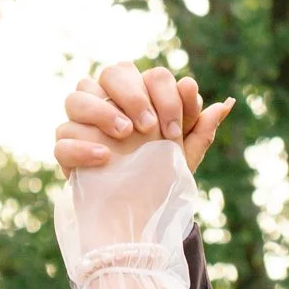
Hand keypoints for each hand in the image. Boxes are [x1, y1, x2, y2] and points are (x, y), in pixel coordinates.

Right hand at [54, 63, 231, 180]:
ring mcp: (82, 125)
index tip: (172, 131)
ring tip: (125, 135)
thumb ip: (201, 130)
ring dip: (101, 110)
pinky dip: (81, 145)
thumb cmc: (159, 179)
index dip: (163, 96)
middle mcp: (108, 102)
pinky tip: (104, 158)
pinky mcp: (66, 152)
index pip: (148, 75)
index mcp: (139, 96)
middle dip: (133, 94)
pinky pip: (62, 139)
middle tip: (148, 126)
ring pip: (77, 97)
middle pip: (111, 72)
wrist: (135, 216)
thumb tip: (226, 104)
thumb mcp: (184, 157)